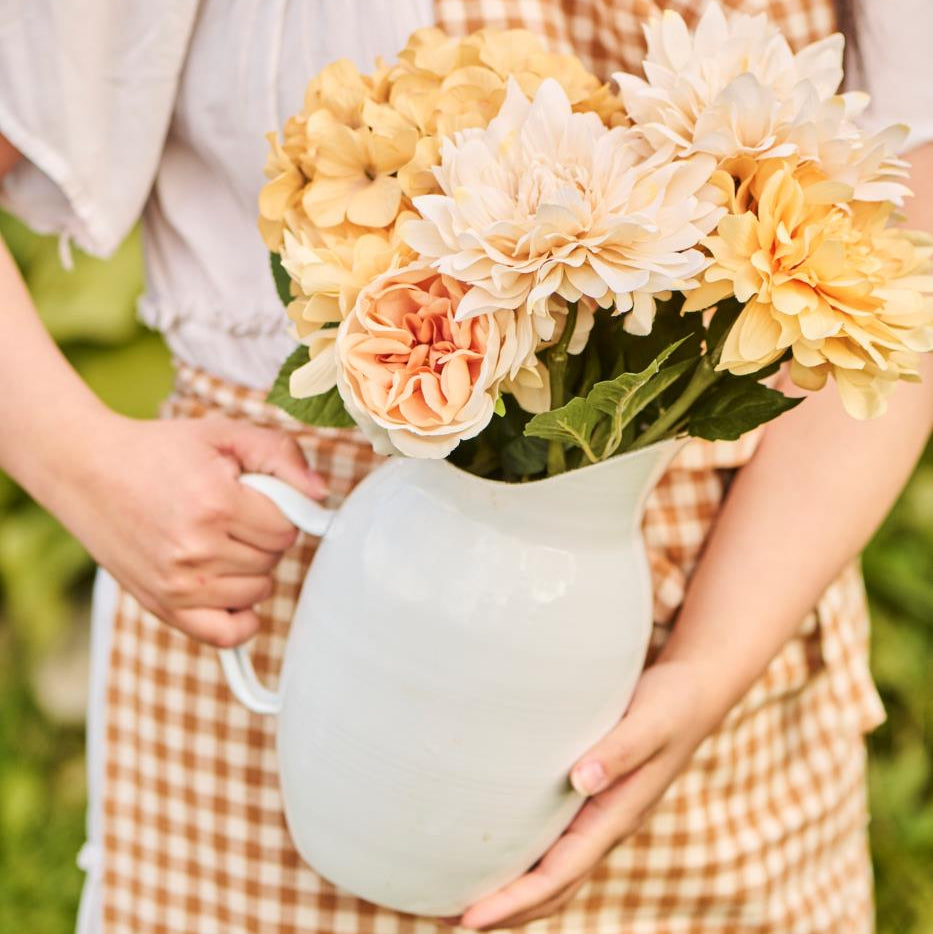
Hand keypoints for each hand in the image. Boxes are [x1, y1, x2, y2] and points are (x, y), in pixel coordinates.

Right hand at [49, 411, 326, 646]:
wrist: (87, 470)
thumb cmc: (160, 451)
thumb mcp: (224, 434)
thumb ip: (281, 455)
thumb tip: (321, 495)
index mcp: (216, 504)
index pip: (287, 527)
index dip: (281, 510)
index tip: (259, 497)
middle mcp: (196, 549)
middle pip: (273, 559)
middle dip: (266, 535)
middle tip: (235, 514)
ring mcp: (178, 584)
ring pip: (257, 592)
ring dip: (252, 569)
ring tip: (223, 540)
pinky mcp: (163, 606)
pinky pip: (225, 634)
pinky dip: (241, 618)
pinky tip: (233, 590)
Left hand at [458, 658, 726, 929]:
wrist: (694, 695)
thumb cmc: (670, 705)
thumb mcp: (650, 722)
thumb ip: (620, 750)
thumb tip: (580, 780)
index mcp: (616, 817)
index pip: (558, 875)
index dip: (514, 901)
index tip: (471, 919)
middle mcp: (605, 827)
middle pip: (551, 890)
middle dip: (504, 912)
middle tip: (445, 919)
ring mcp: (599, 818)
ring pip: (552, 874)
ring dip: (511, 894)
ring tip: (459, 900)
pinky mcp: (592, 801)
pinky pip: (554, 846)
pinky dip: (524, 863)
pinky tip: (497, 854)